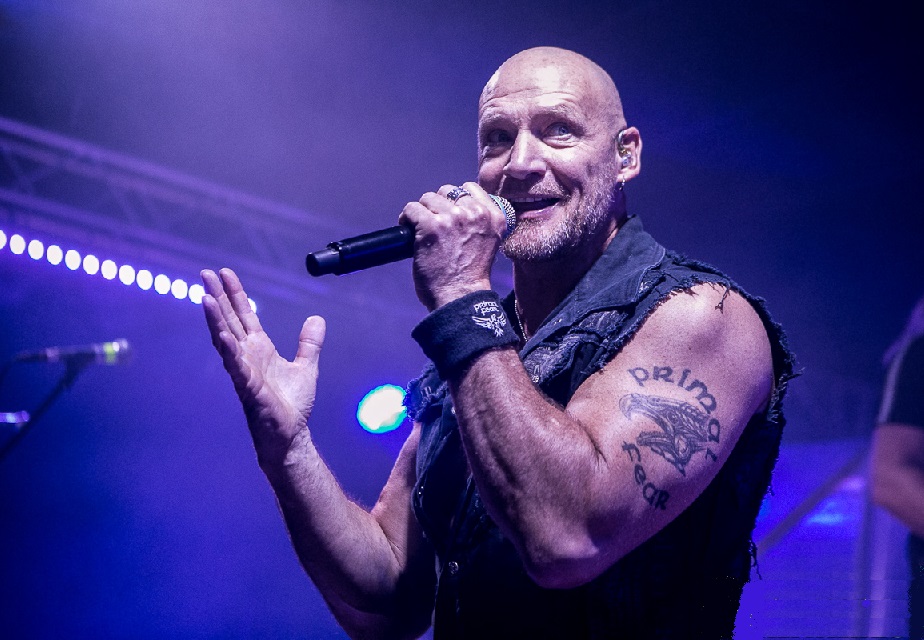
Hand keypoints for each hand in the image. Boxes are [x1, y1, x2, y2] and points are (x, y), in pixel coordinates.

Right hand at [201, 268, 325, 469]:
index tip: (224, 272)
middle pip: (229, 321)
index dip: (235, 294)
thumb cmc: (291, 405)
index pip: (244, 315)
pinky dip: (229, 350)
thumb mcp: (306, 367)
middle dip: (217, 297)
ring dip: (215, 319)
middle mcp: (247, 357)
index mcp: (259, 349)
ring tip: (204, 296)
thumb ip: (309, 343)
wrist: (290, 435)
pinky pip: (236, 367)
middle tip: (204, 273)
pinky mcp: (248, 389)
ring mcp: (244, 371)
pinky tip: (222, 335)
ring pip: (226, 340)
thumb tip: (317, 319)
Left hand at [398, 181, 506, 310]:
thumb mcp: (488, 242)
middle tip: (433, 225)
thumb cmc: (470, 276)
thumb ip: (479, 222)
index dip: (454, 200)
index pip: (470, 188)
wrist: (460, 298)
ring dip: (422, 212)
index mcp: (494, 216)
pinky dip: (406, 218)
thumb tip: (457, 207)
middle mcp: (476, 214)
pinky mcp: (431, 226)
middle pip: (447, 191)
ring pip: (428, 198)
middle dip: (437, 206)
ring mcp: (453, 218)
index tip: (448, 214)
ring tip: (420, 229)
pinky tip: (408, 230)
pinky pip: (412, 209)